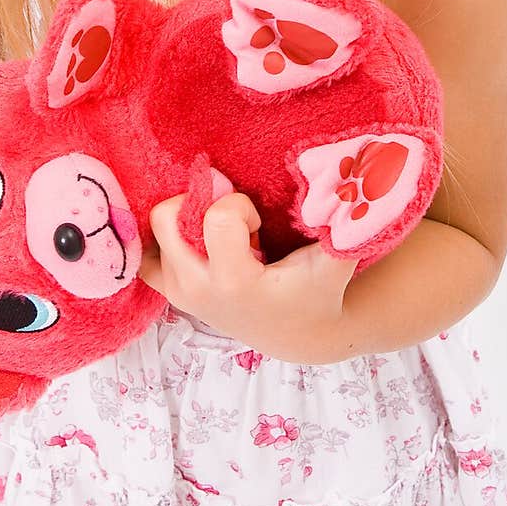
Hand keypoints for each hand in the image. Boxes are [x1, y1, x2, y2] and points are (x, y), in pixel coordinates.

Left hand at [138, 191, 359, 363]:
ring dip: (180, 219)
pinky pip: (145, 254)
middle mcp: (196, 289)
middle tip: (229, 217)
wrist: (298, 333)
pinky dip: (162, 239)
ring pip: (151, 233)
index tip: (258, 222)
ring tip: (213, 228)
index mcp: (235, 282)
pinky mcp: (169, 291)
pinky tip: (191, 233)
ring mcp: (178, 292)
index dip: (239, 205)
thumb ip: (348, 222)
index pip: (217, 216)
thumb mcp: (336, 261)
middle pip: (166, 217)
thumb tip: (361, 172)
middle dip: (200, 204)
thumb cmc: (316, 291)